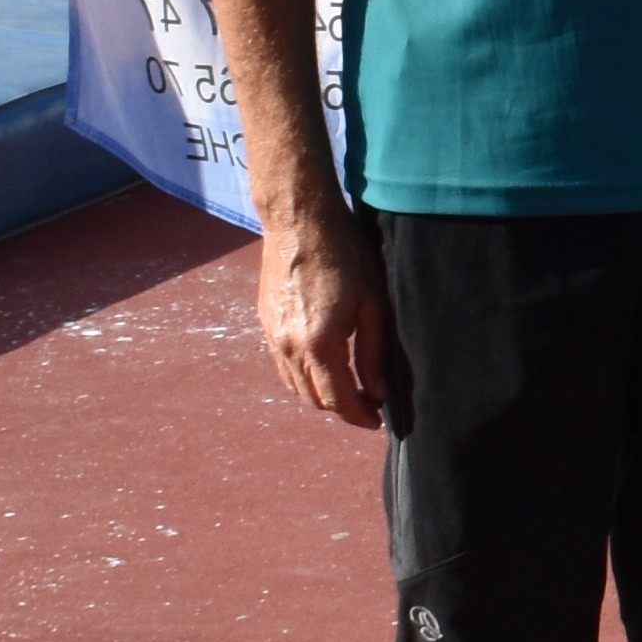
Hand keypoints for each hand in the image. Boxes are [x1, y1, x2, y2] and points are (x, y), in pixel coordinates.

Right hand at [259, 194, 392, 425]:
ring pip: (295, 385)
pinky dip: (303, 376)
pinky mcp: (265, 323)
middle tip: (367, 404)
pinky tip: (323, 365)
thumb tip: (377, 393)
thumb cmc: (345, 255)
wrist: (299, 220)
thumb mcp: (373, 304)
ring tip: (348, 387)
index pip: (337, 400)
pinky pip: (282, 365)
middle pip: (313, 398)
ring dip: (321, 394)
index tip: (375, 421)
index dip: (358, 416)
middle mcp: (289, 347)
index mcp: (319, 344)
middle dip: (341, 408)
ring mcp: (272, 336)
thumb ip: (373, 353)